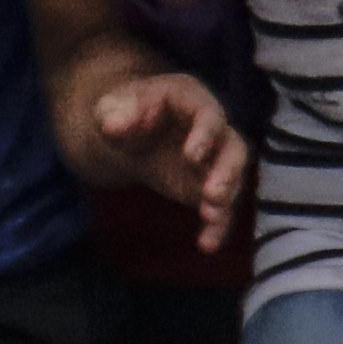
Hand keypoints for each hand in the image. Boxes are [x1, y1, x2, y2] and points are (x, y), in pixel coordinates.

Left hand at [89, 68, 253, 256]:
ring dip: (227, 199)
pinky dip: (217, 225)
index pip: (207, 114)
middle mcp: (213, 128)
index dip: (205, 134)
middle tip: (214, 194)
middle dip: (227, 171)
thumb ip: (113, 113)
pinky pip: (219, 206)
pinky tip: (208, 244)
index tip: (191, 156)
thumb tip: (115, 126)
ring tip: (211, 217)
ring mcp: (214, 158)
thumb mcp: (109, 107)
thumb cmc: (122, 111)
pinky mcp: (208, 185)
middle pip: (232, 147)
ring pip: (232, 178)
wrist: (127, 131)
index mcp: (190, 99)